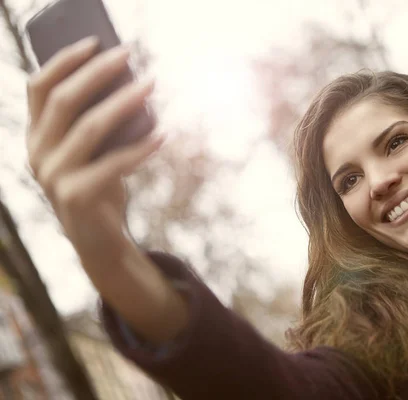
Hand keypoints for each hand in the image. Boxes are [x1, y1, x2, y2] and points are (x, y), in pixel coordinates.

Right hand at [26, 37, 190, 343]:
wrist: (98, 240)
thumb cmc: (99, 185)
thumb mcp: (91, 151)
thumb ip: (96, 122)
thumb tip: (129, 82)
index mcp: (36, 136)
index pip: (39, 88)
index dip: (64, 61)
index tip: (95, 42)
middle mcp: (37, 153)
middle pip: (65, 101)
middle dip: (98, 73)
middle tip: (129, 54)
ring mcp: (54, 177)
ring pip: (90, 128)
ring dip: (124, 102)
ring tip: (152, 84)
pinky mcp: (77, 197)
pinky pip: (114, 163)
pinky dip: (141, 146)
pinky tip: (164, 133)